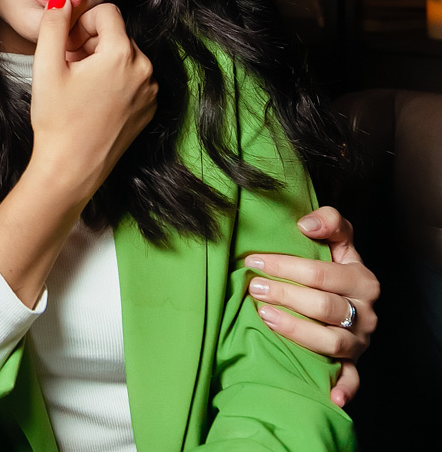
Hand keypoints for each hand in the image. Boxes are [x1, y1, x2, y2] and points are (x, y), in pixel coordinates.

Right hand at [27, 0, 158, 202]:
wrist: (70, 168)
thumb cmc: (57, 120)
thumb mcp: (46, 66)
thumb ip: (54, 25)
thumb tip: (63, 0)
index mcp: (121, 54)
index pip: (106, 13)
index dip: (81, 23)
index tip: (65, 45)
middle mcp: (145, 69)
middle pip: (116, 36)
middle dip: (89, 43)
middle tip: (65, 66)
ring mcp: (150, 91)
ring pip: (125, 58)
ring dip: (101, 63)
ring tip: (77, 86)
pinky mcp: (149, 109)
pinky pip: (133, 80)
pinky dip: (114, 82)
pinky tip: (92, 101)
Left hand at [246, 206, 378, 406]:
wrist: (347, 299)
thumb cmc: (333, 269)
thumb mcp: (339, 242)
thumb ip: (329, 222)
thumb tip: (305, 224)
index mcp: (361, 280)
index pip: (321, 273)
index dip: (285, 265)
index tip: (254, 260)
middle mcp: (364, 312)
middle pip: (323, 306)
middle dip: (284, 294)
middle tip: (253, 287)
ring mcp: (360, 340)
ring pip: (331, 341)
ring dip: (296, 330)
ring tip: (263, 315)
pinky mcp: (354, 363)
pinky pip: (352, 378)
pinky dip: (344, 388)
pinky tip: (331, 395)